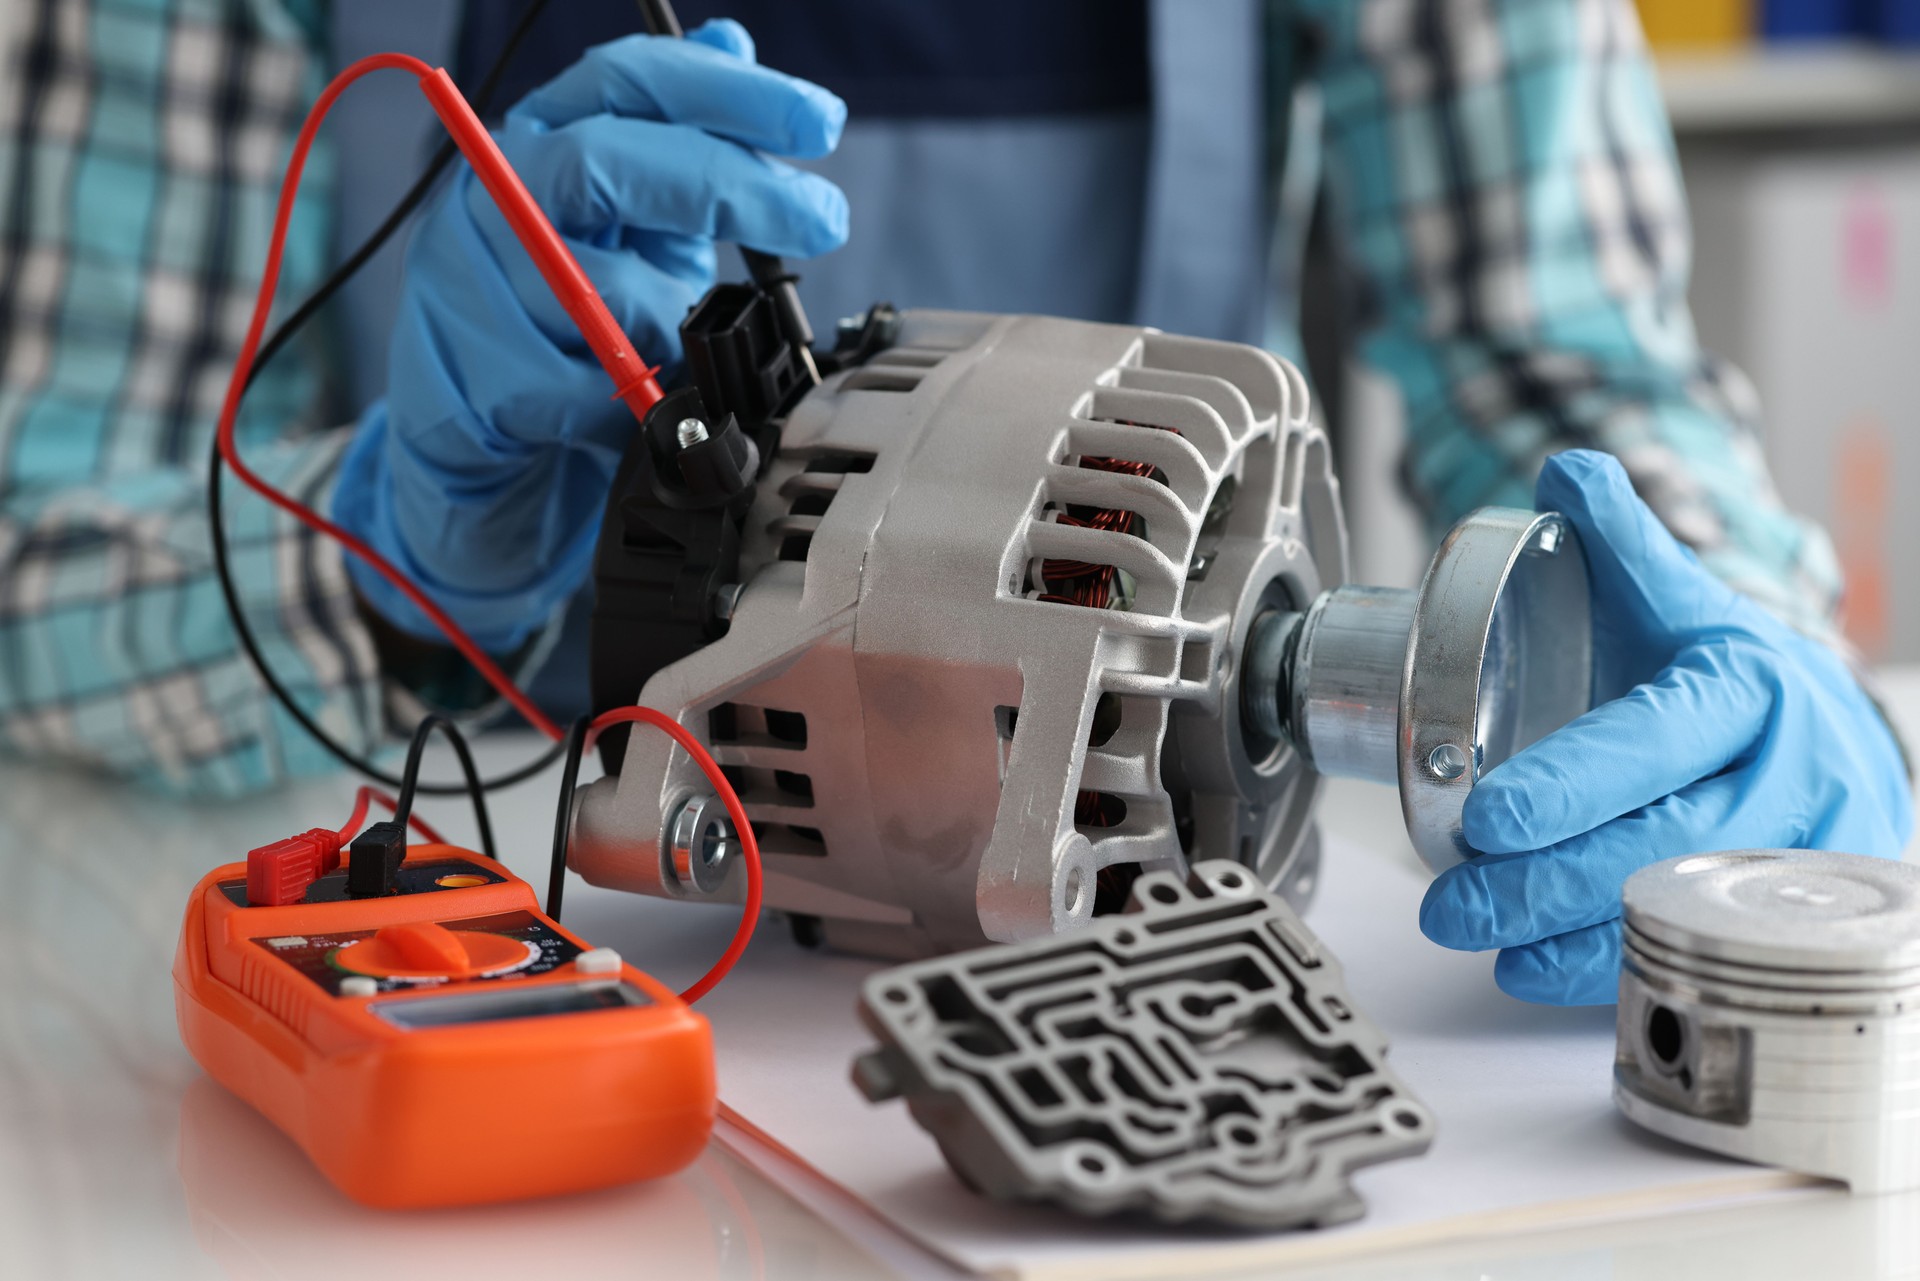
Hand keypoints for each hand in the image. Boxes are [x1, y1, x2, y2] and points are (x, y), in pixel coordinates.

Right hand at [332, 21, 847, 650]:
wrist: (471, 428)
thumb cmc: (565, 310)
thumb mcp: (635, 217)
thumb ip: (681, 140)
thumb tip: (732, 41)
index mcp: (546, 137)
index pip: (632, 81)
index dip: (732, 93)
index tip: (822, 123)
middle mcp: (498, 194)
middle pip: (611, 162)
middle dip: (733, 187)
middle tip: (826, 221)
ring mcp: (471, 285)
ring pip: (600, 286)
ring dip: (676, 322)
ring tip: (703, 344)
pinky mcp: (472, 378)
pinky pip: (582, 388)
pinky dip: (640, 399)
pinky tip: (659, 399)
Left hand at [1418, 450, 1912, 1004]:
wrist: (1826, 736)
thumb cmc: (1729, 672)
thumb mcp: (1681, 599)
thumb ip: (1621, 539)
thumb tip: (1565, 469)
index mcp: (1749, 687)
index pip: (1654, 743)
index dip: (1572, 785)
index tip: (1488, 816)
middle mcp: (1788, 777)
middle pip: (1656, 844)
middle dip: (1541, 881)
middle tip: (1449, 900)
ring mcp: (1799, 859)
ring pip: (1672, 910)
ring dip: (1561, 936)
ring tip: (1470, 932)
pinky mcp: (1791, 922)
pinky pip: (1694, 953)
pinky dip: (1607, 970)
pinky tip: (1530, 970)